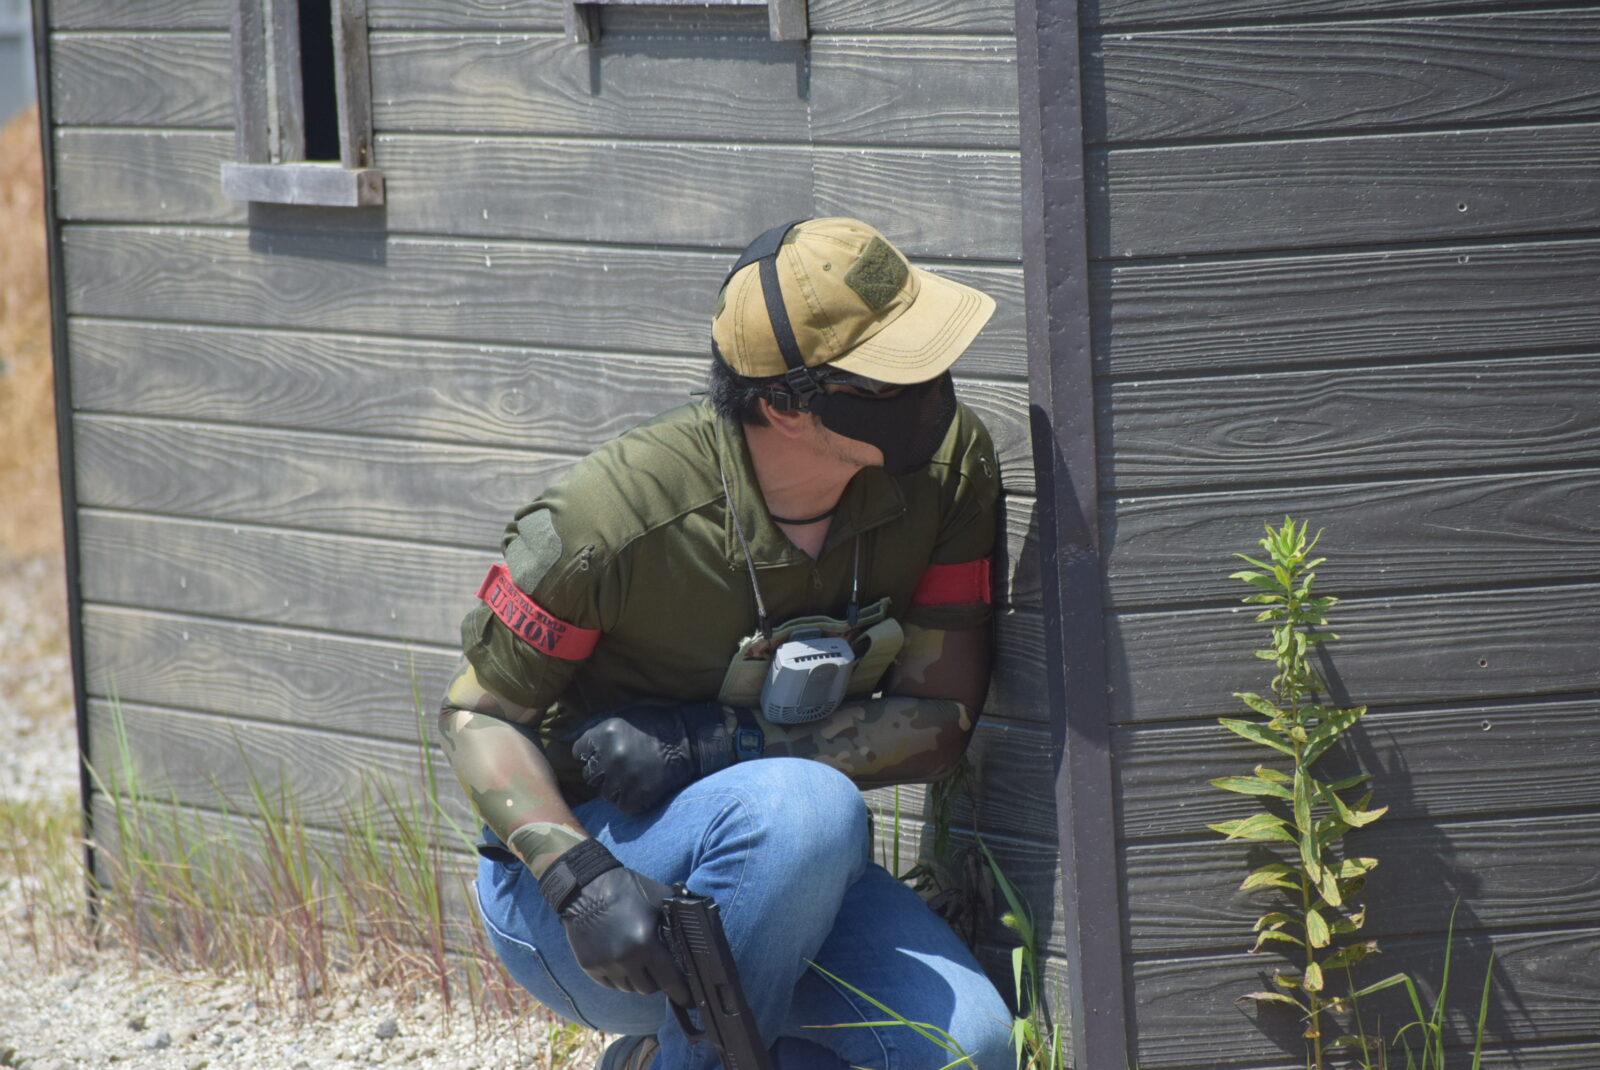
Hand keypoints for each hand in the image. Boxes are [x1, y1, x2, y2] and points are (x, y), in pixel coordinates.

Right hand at [540, 840, 689, 1004]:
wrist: (587, 886)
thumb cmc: (628, 889)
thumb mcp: (659, 899)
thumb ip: (676, 920)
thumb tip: (695, 937)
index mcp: (645, 943)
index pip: (668, 979)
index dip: (680, 992)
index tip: (686, 1000)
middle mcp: (625, 959)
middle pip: (648, 988)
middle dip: (656, 981)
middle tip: (658, 969)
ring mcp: (605, 965)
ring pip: (628, 988)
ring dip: (636, 980)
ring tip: (637, 961)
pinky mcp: (589, 966)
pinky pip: (610, 984)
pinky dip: (618, 977)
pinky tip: (619, 960)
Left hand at [573, 702, 739, 813]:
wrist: (690, 739)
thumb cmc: (654, 725)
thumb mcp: (622, 715)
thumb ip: (592, 726)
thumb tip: (561, 736)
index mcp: (604, 732)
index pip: (579, 752)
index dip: (593, 753)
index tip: (608, 752)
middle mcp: (611, 755)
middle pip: (589, 775)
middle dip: (603, 772)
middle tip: (624, 764)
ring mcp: (625, 777)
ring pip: (605, 794)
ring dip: (617, 788)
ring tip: (634, 776)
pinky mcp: (639, 795)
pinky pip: (624, 806)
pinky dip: (632, 800)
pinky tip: (643, 787)